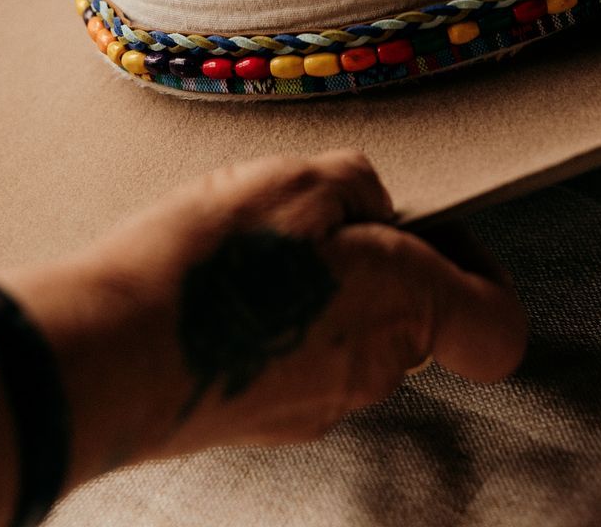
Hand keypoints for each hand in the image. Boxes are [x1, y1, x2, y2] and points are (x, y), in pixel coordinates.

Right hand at [11, 151, 526, 472]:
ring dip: (315, 288)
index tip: (436, 234)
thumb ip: (360, 187)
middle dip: (375, 260)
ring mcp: (312, 405)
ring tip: (248, 247)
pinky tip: (217, 289)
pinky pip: (288, 360)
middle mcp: (371, 372)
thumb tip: (372, 207)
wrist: (104, 359)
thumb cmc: (206, 271)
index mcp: (405, 308)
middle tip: (312, 217)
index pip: (496, 326)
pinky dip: (268, 323)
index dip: (479, 274)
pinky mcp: (256, 418)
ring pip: (344, 336)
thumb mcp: (298, 180)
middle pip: (411, 317)